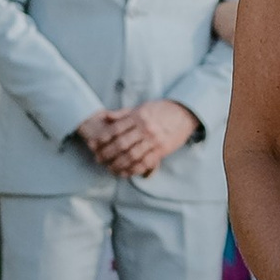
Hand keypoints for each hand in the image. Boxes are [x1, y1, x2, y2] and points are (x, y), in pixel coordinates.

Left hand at [82, 97, 200, 177]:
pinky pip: (145, 163)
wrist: (185, 113)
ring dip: (118, 164)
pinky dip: (133, 170)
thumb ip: (123, 114)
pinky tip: (125, 172)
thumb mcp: (141, 107)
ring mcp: (154, 140)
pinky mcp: (162, 150)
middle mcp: (145, 128)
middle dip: (107, 154)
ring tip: (110, 168)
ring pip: (131, 156)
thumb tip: (105, 117)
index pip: (115, 129)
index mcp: (138, 117)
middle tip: (98, 159)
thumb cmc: (161, 110)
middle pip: (121, 144)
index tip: (93, 145)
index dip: (102, 139)